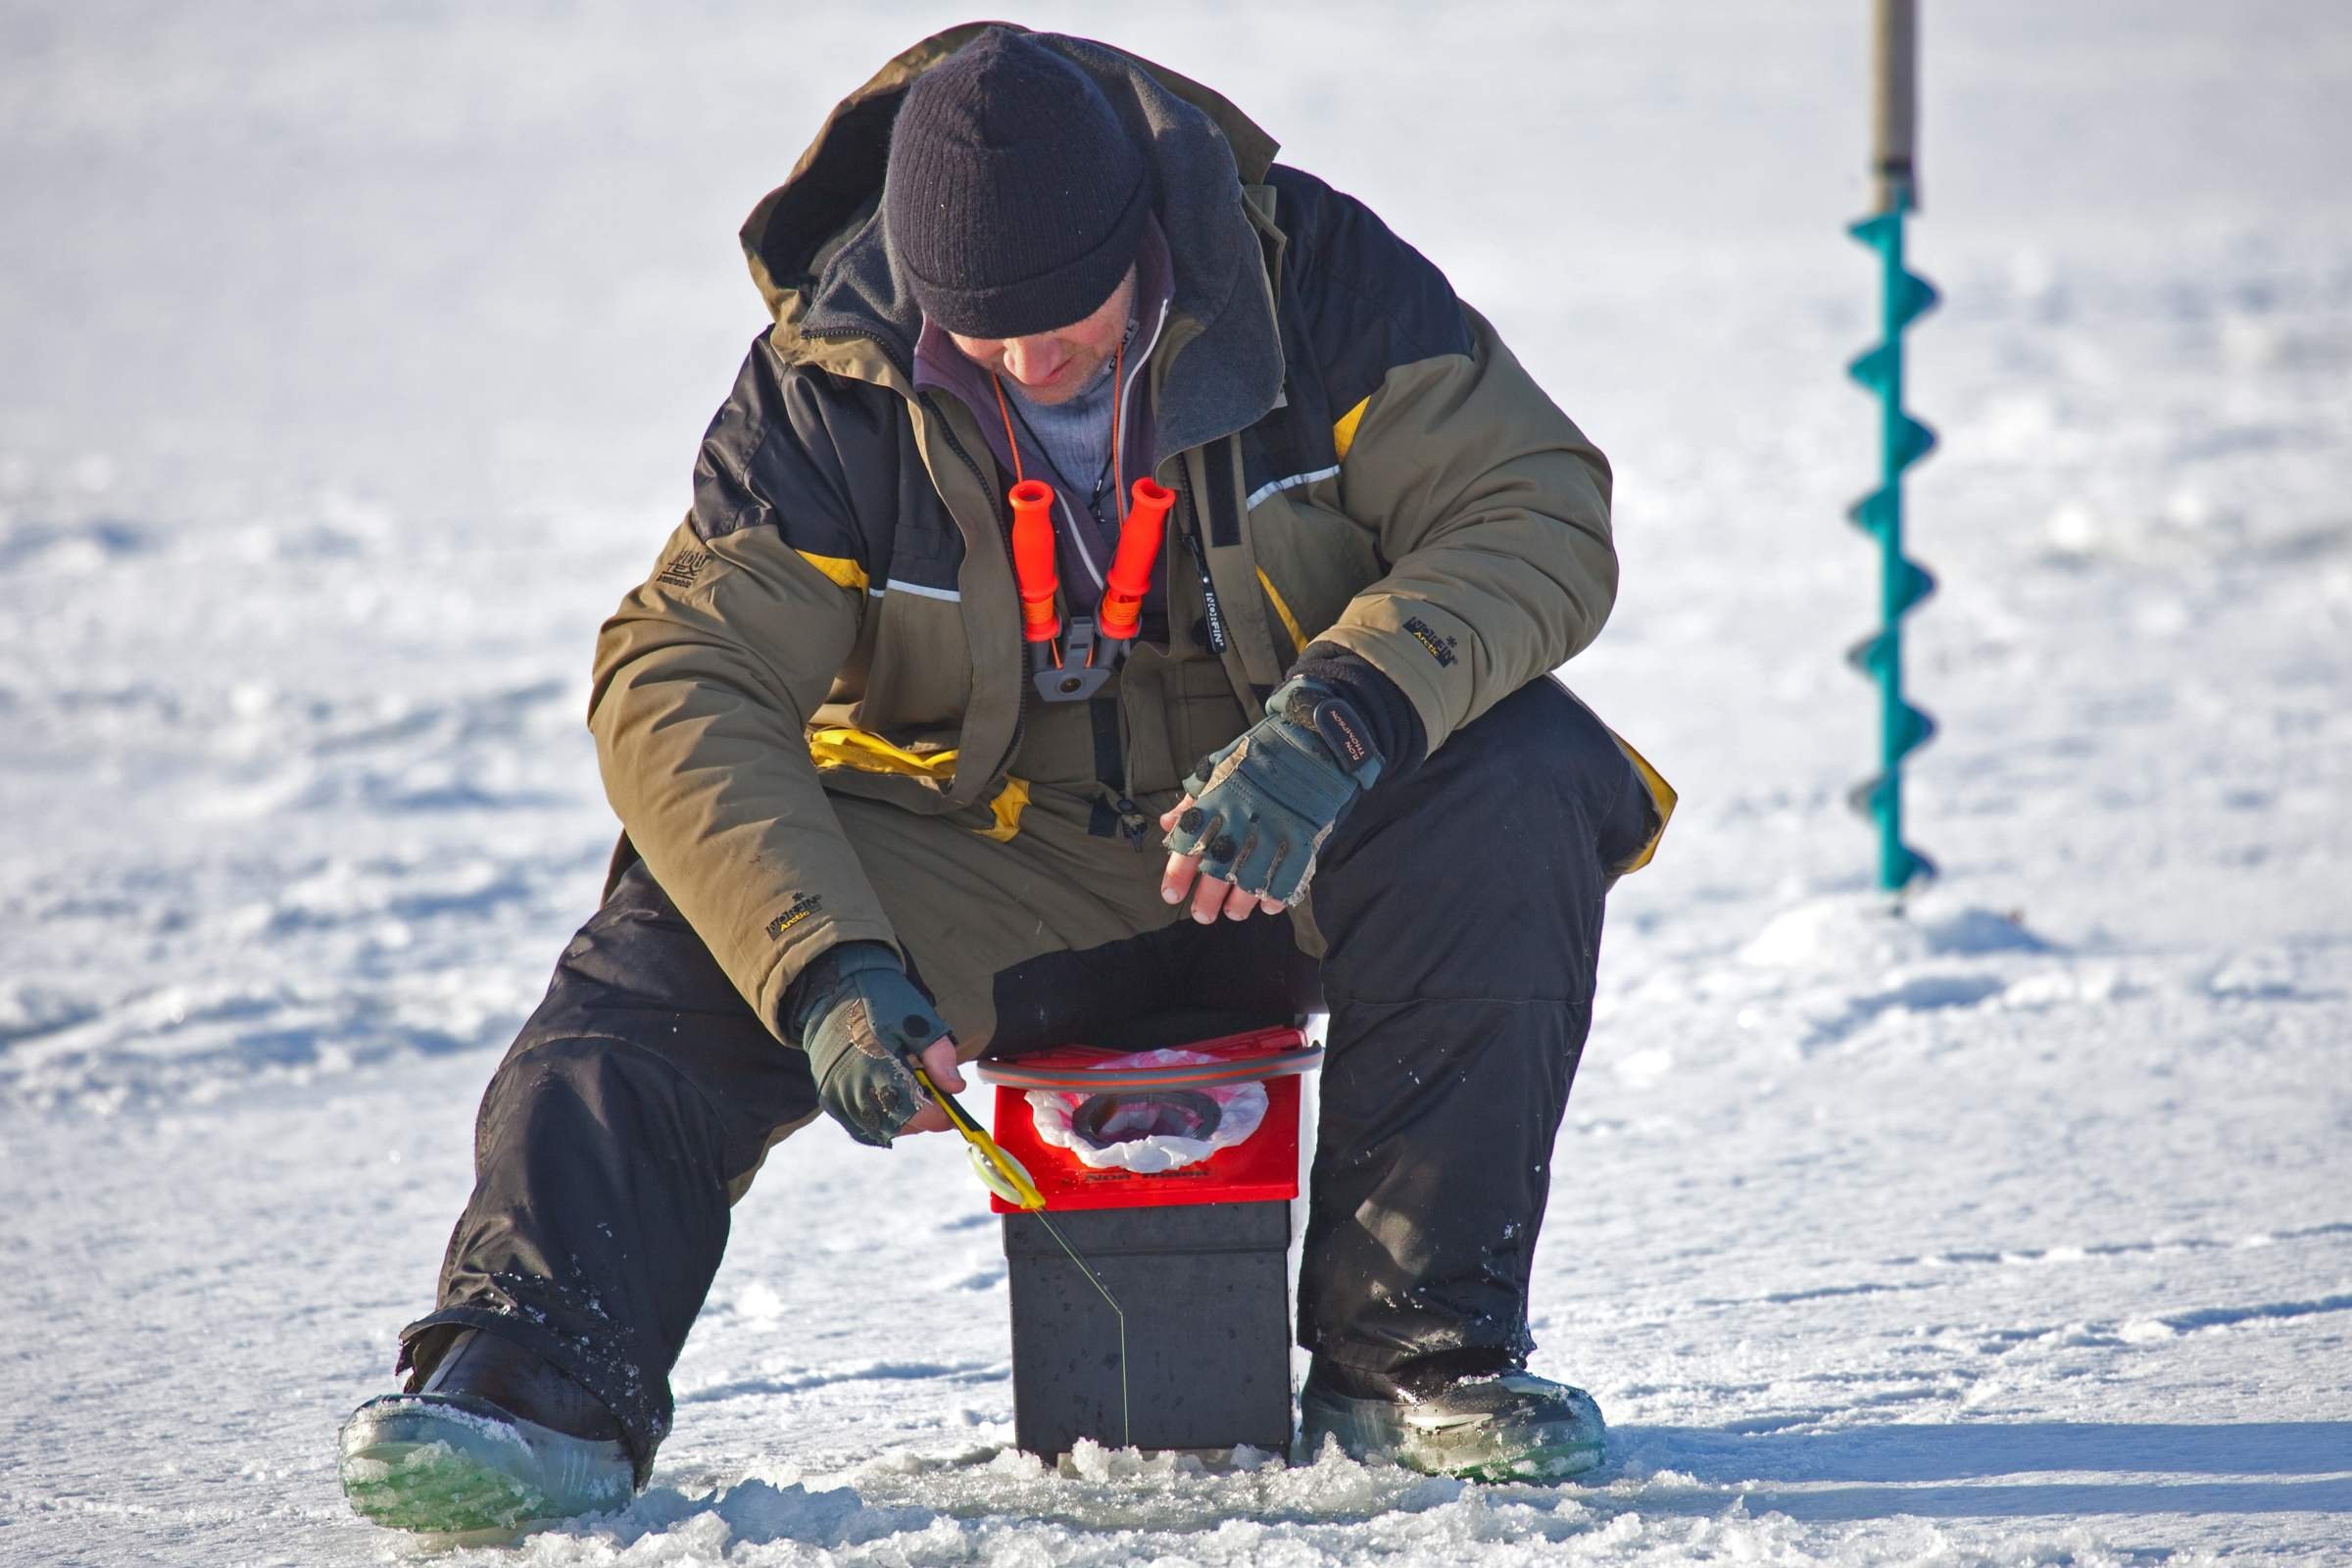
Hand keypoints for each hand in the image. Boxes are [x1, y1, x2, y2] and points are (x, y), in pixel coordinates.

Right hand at [794, 945, 962, 1145]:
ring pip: (879, 1129)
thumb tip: (956, 1088)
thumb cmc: (881, 1001)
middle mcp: (854, 1089)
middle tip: (934, 1099)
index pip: (916, 1113)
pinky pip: (859, 1126)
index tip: (952, 1112)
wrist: (835, 989)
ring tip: (911, 1095)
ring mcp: (838, 1097)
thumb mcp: (918, 1021)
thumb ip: (939, 1056)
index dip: (940, 1117)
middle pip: (899, 1126)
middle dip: (923, 1118)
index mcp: (879, 1069)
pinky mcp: (829, 1098)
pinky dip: (879, 1122)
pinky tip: (891, 1103)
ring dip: (902, 1121)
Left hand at [1161, 676, 1383, 922]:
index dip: (1177, 872)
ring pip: (1252, 876)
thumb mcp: (1220, 766)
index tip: (1171, 896)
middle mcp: (1243, 814)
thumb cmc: (1262, 751)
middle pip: (1218, 866)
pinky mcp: (1304, 832)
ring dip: (1241, 902)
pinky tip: (1268, 906)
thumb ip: (1193, 798)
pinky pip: (1290, 873)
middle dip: (1207, 897)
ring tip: (1233, 913)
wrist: (1313, 735)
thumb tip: (1167, 824)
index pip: (1189, 840)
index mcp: (1218, 796)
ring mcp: (1275, 825)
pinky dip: (1278, 894)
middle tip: (1203, 915)